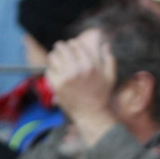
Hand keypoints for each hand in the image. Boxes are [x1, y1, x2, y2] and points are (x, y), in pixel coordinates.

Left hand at [46, 28, 119, 145]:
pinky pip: (49, 71)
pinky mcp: (57, 86)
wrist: (92, 114)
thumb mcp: (110, 77)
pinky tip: (57, 74)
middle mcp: (77, 69)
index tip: (71, 48)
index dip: (71, 44)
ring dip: (54, 58)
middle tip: (61, 51)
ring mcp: (65, 78)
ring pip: (52, 57)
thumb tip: (106, 44)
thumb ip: (109, 59)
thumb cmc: (102, 95)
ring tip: (57, 61)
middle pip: (61, 48)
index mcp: (90, 65)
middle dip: (60, 48)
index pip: (74, 44)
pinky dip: (51, 71)